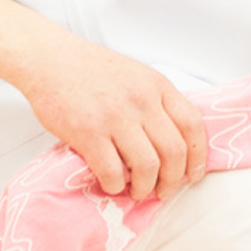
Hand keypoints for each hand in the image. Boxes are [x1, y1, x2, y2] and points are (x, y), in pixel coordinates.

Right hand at [17, 36, 208, 200]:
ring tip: (139, 191)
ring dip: (146, 187)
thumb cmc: (91, 69)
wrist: (51, 60)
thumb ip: (156, 103)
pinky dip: (116, 185)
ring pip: (148, 165)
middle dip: (174, 179)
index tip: (194, 173)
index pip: (192, 124)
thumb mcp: (137, 76)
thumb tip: (171, 141)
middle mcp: (142, 101)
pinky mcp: (88, 132)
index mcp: (157, 86)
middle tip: (165, 190)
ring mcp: (116, 117)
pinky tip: (112, 183)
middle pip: (175, 150)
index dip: (198, 155)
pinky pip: (112, 171)